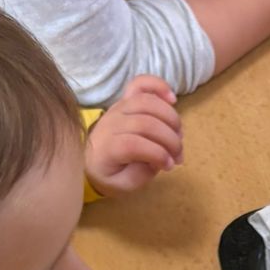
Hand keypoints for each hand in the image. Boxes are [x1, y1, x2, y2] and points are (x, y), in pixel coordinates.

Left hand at [84, 77, 181, 195]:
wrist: (90, 157)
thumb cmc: (108, 173)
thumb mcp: (121, 185)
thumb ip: (140, 175)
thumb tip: (160, 159)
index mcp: (108, 148)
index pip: (134, 145)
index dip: (158, 154)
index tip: (169, 166)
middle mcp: (112, 123)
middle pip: (145, 123)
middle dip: (170, 140)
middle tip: (179, 155)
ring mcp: (118, 108)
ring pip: (147, 103)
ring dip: (171, 118)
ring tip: (179, 135)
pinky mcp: (125, 99)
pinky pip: (140, 84)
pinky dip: (158, 86)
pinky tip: (172, 99)